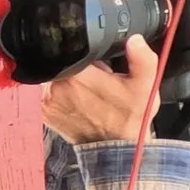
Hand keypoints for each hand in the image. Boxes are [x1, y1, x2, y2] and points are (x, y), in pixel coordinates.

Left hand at [41, 35, 159, 143]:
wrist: (116, 148)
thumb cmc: (129, 119)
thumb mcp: (145, 86)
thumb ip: (142, 59)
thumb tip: (135, 40)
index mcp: (77, 75)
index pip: (72, 48)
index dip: (86, 53)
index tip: (98, 64)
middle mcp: (56, 86)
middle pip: (63, 61)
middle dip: (79, 66)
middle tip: (97, 81)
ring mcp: (46, 100)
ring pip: (55, 75)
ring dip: (68, 79)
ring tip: (89, 93)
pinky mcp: (44, 111)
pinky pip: (49, 92)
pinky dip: (61, 93)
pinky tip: (79, 102)